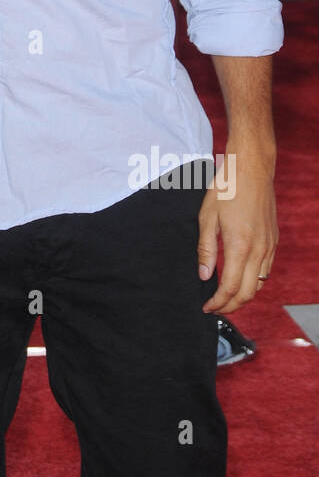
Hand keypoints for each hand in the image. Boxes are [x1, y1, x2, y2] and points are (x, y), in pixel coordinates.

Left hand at [197, 150, 276, 313]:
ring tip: (225, 297)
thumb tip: (203, 276)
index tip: (206, 307)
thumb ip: (205, 249)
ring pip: (259, 284)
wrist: (252, 168)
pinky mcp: (273, 240)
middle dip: (231, 306)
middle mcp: (259, 249)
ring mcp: (269, 245)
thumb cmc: (227, 187)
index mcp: (240, 245)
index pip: (230, 288)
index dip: (218, 303)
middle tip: (215, 308)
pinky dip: (253, 281)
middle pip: (247, 293)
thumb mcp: (207, 216)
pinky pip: (265, 270)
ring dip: (243, 296)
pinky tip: (239, 278)